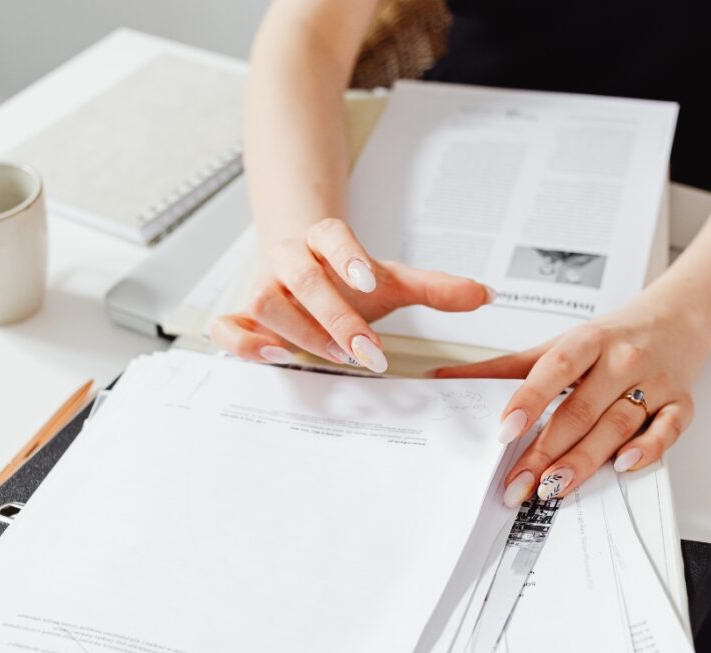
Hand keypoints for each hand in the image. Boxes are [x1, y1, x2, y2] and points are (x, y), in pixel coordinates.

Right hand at [211, 218, 493, 371]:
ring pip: (261, 300)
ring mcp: (259, 288)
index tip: (371, 278)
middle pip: (299, 276)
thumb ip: (434, 288)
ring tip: (332, 357)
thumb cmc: (346, 281)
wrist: (300, 272)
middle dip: (334, 316)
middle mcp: (286, 260)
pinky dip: (242, 344)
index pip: (330, 234)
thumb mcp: (392, 282)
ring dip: (297, 331)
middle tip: (368, 350)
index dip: (345, 254)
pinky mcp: (240, 319)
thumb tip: (486, 294)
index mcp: (322, 239)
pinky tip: (275, 360)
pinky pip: (224, 328)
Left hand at [431, 299, 710, 505]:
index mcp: (589, 339)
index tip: (505, 431)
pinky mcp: (681, 403)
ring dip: (584, 460)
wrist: (677, 319)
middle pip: (582, 409)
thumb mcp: (559, 343)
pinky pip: (667, 430)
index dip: (529, 399)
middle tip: (518, 483)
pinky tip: (621, 466)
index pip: (556, 368)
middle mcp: (623, 359)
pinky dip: (647, 450)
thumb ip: (506, 367)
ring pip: (617, 425)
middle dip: (546, 450)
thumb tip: (446, 379)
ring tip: (552, 486)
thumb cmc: (611, 338)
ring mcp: (654, 382)